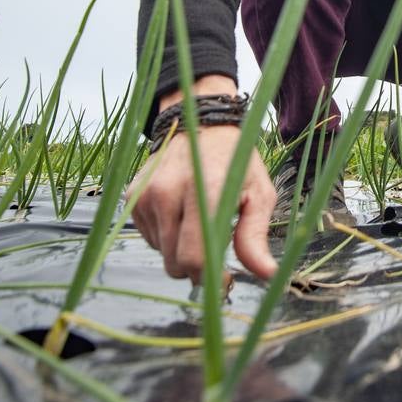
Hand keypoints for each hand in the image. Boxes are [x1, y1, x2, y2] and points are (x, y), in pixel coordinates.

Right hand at [127, 122, 277, 282]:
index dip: (210, 278)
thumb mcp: (258, 193)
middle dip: (196, 268)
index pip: (194, 257)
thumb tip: (268, 274)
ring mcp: (146, 192)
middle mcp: (169, 191)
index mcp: (205, 189)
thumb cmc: (236, 161)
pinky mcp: (132, 194)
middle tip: (216, 250)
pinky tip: (181, 214)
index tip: (226, 281)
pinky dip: (166, 236)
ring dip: (180, 250)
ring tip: (198, 223)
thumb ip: (256, 236)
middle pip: (175, 262)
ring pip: (161, 253)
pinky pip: (149, 237)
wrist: (198, 121)